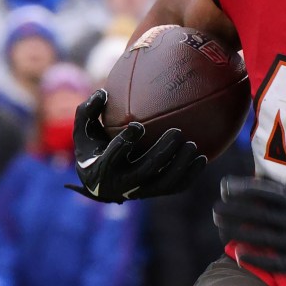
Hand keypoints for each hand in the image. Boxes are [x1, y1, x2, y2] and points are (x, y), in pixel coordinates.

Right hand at [68, 88, 204, 202]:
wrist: (99, 181)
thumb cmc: (92, 147)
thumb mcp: (84, 129)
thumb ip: (88, 110)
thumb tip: (102, 91)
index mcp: (102, 168)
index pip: (114, 156)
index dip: (126, 143)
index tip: (138, 126)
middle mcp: (122, 184)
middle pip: (146, 169)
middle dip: (163, 152)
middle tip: (177, 131)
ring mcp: (140, 192)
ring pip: (164, 182)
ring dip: (181, 165)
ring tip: (193, 145)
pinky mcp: (155, 194)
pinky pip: (176, 187)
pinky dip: (190, 175)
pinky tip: (202, 158)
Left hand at [214, 176, 285, 282]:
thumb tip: (261, 179)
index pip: (267, 193)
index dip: (243, 189)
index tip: (224, 188)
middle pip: (259, 215)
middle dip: (234, 212)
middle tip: (215, 210)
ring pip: (262, 237)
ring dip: (239, 233)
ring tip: (221, 229)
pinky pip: (274, 262)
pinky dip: (255, 258)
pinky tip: (239, 254)